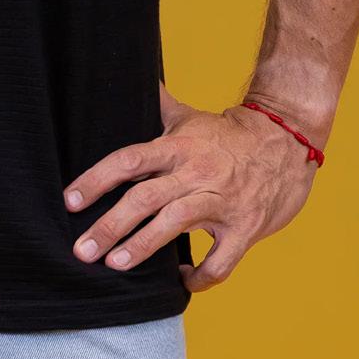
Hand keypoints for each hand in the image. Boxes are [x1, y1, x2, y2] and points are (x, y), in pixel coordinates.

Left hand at [62, 80, 319, 295]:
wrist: (287, 141)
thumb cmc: (230, 134)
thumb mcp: (191, 117)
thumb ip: (159, 106)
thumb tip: (131, 77)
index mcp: (179, 146)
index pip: (130, 160)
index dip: (97, 179)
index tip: (70, 201)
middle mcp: (197, 172)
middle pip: (146, 197)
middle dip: (110, 224)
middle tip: (82, 250)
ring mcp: (222, 200)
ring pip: (176, 225)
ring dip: (143, 246)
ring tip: (115, 264)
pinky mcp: (245, 227)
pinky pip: (220, 261)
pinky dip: (200, 278)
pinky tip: (182, 281)